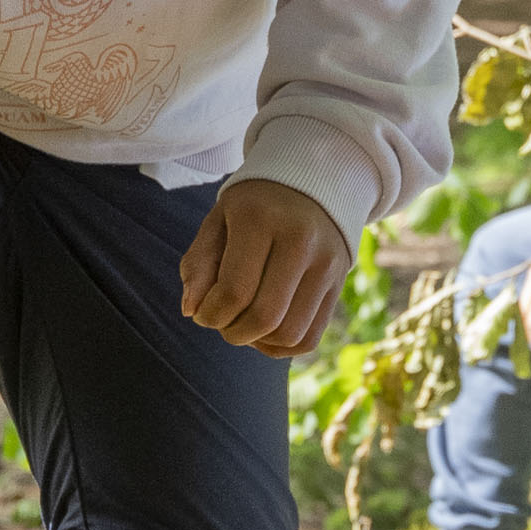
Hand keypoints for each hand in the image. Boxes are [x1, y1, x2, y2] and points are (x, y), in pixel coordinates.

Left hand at [176, 176, 352, 354]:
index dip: (210, 315)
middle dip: (233, 332)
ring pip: (290, 334)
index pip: (234, 291)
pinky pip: (309, 338)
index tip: (202, 312)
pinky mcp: (339, 283)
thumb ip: (198, 265)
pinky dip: (281, 346)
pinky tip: (266, 329)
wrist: (311, 183)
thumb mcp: (217, 222)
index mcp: (262, 218)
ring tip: (243, 322)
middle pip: (265, 317)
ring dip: (257, 341)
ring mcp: (327, 263)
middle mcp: (302, 240)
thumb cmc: (253, 208)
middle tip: (222, 321)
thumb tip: (191, 311)